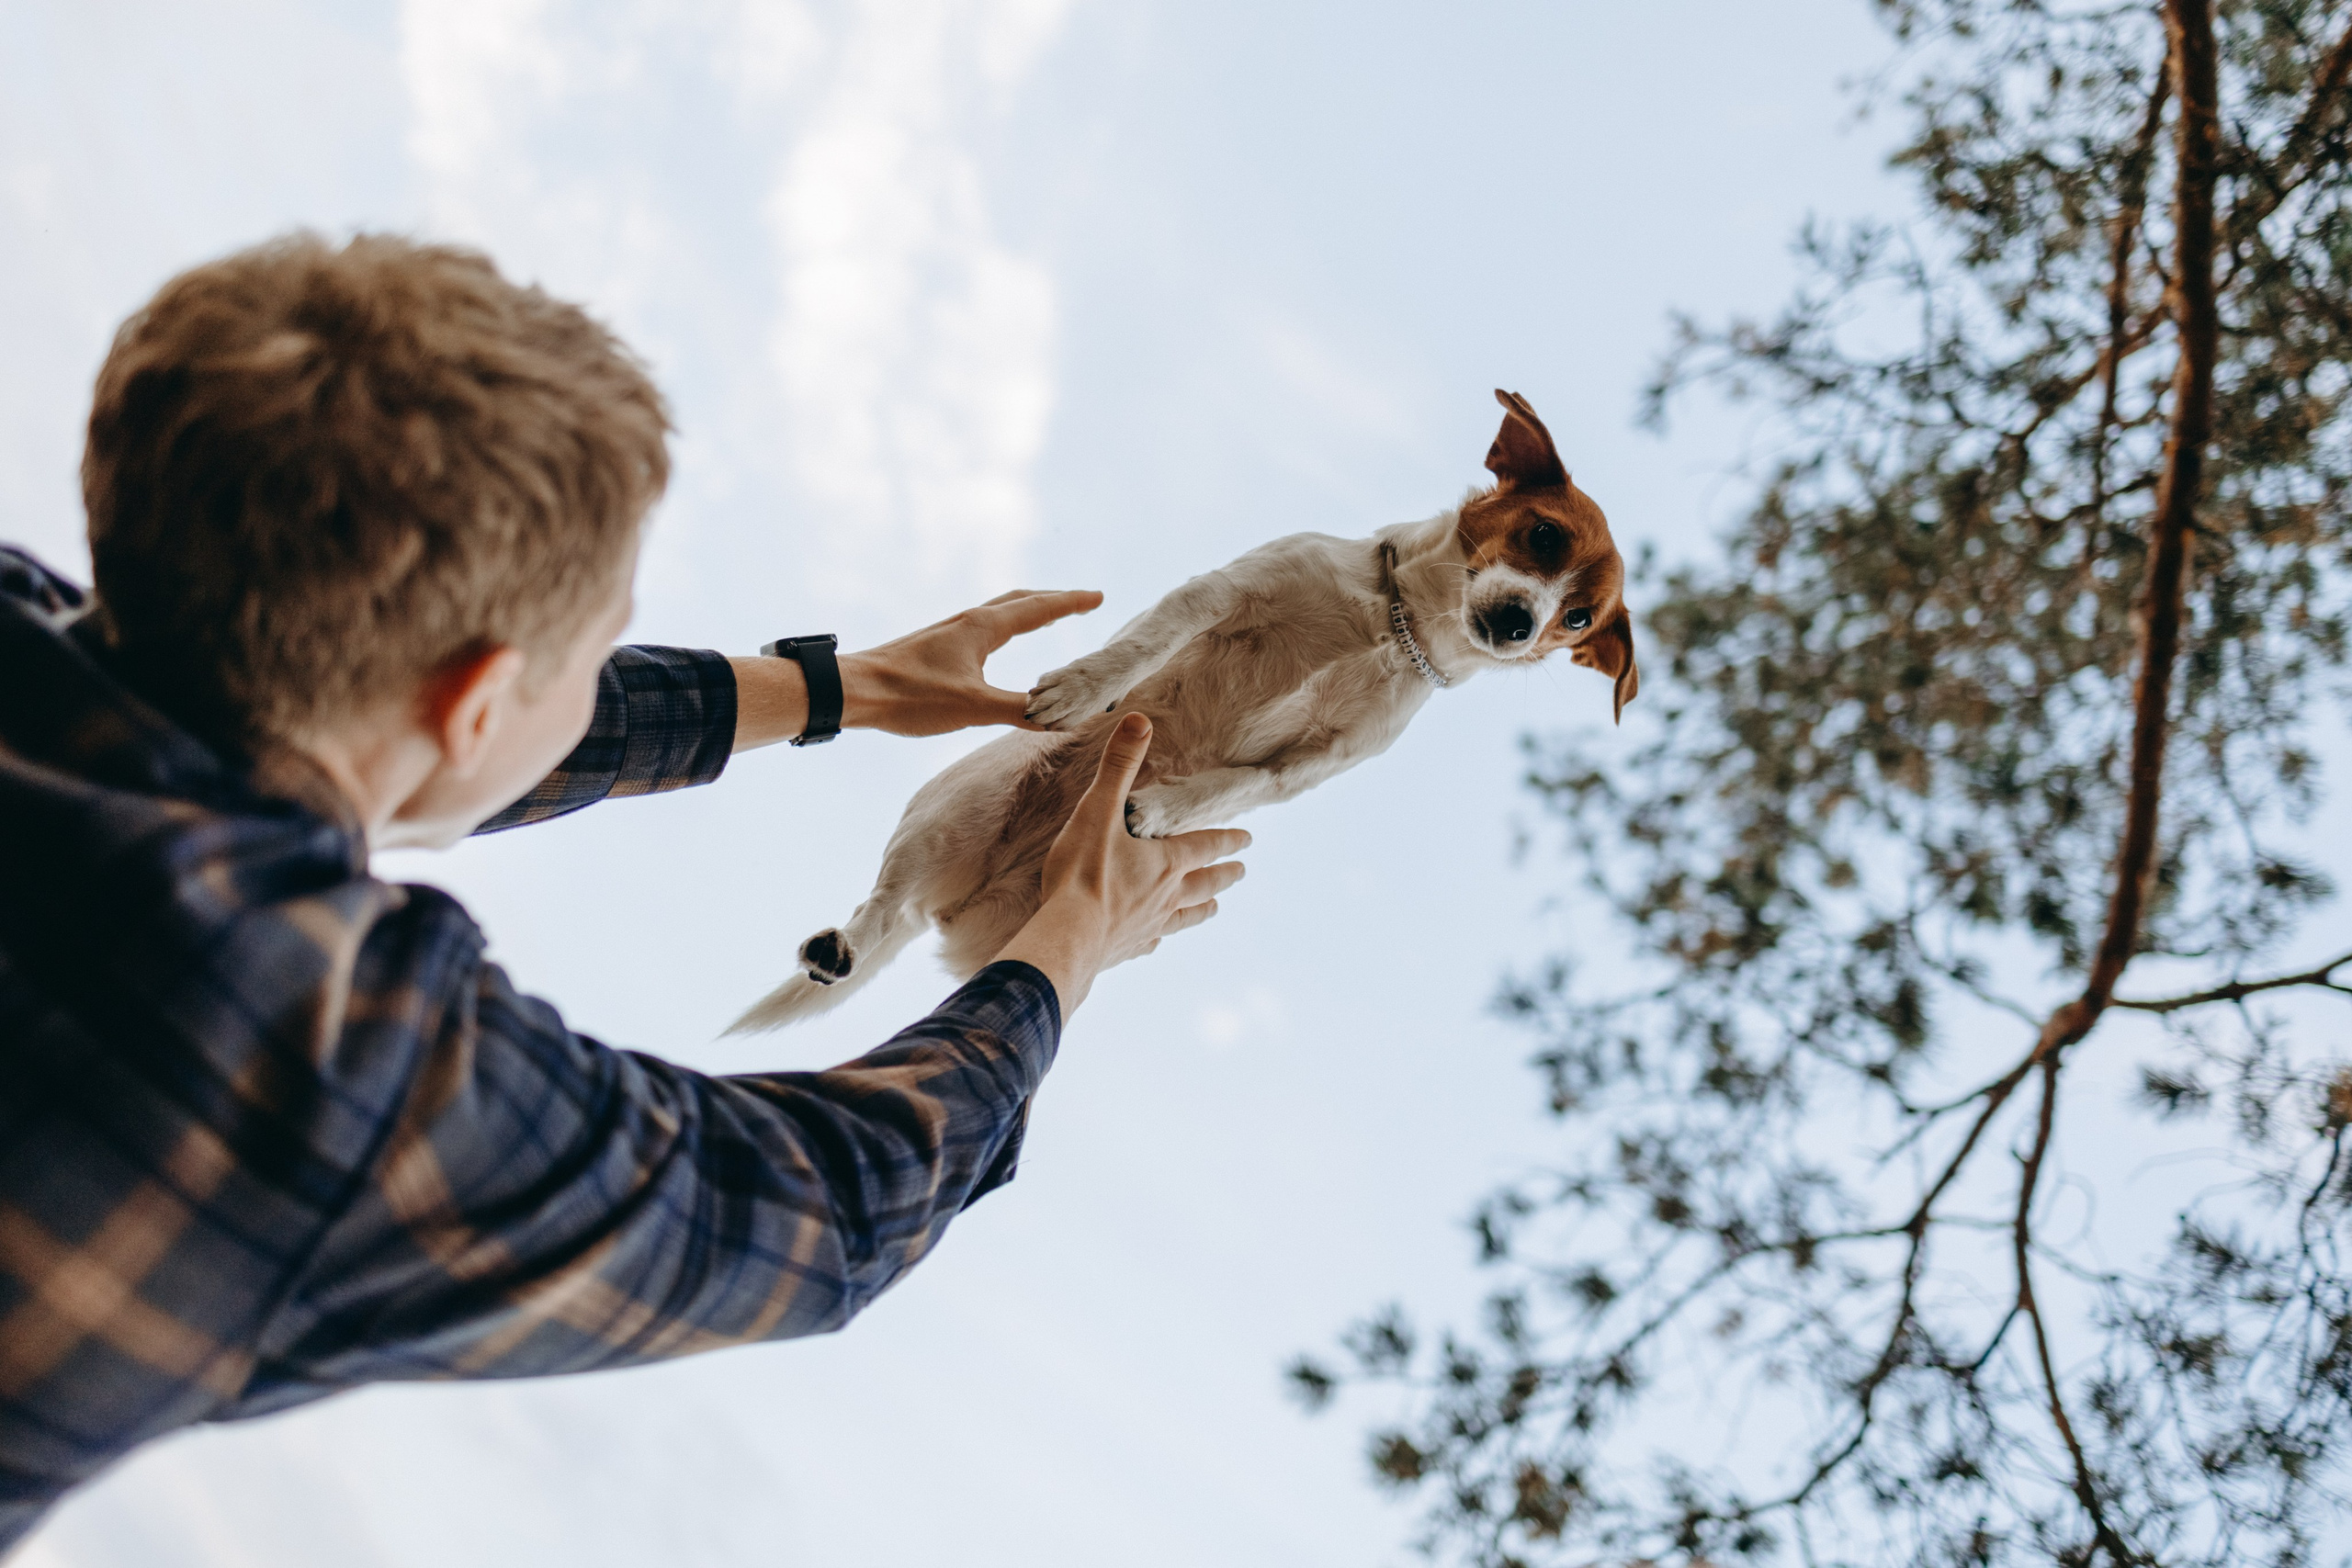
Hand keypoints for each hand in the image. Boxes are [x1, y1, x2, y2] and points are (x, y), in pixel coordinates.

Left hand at [730, 589, 1102, 750]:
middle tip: (1081, 601)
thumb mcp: (973, 707)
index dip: (1070, 603)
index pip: (1037, 609)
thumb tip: (1059, 718)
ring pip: (999, 612)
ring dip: (1028, 610)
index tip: (1097, 596)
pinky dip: (1005, 626)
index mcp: (982, 628)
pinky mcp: (936, 647)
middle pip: (1019, 601)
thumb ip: (1019, 710)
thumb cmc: (910, 695)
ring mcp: (950, 632)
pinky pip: (983, 628)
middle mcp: (968, 622)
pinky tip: (995, 644)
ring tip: (1047, 614)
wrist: (856, 691)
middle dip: (1053, 600)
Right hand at [994, 713, 1249, 1016]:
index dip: (1228, 840)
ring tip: (1213, 908)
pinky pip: (1150, 942)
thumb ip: (1119, 766)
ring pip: (1185, 916)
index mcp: (1165, 863)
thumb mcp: (1099, 810)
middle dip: (1224, 875)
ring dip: (1201, 910)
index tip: (1248, 839)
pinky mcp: (1125, 949)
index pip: (1206, 847)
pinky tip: (1155, 941)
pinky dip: (1157, 938)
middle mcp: (1165, 896)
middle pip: (1205, 884)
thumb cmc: (1084, 873)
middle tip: (1241, 872)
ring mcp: (1148, 926)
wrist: (1067, 936)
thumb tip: (1139, 720)